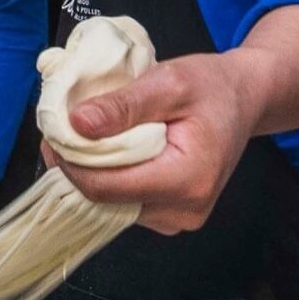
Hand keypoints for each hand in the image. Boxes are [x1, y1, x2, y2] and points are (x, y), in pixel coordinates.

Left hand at [53, 52, 257, 233]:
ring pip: (111, 204)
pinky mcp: (171, 215)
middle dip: (77, 166)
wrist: (244, 98)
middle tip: (61, 131)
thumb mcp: (167, 81)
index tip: (54, 134)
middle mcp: (184, 210)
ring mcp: (178, 218)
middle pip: (105, 199)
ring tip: (84, 137)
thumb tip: (77, 124)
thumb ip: (123, 105)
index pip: (105, 188)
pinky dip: (109, 177)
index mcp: (187, 180)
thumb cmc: (211, 86)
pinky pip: (124, 202)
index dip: (70, 163)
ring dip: (91, 172)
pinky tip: (106, 152)